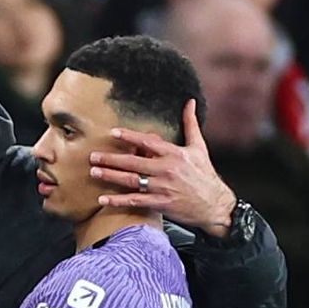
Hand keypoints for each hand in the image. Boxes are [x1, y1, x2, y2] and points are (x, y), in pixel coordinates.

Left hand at [90, 100, 236, 236]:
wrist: (216, 205)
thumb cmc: (205, 175)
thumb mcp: (199, 148)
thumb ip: (191, 124)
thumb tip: (190, 102)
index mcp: (174, 154)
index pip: (148, 142)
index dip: (130, 137)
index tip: (113, 133)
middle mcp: (167, 169)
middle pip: (134, 162)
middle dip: (111, 159)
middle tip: (93, 156)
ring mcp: (163, 187)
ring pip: (131, 180)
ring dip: (111, 176)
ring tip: (94, 172)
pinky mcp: (161, 204)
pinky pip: (135, 201)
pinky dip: (118, 201)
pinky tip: (103, 199)